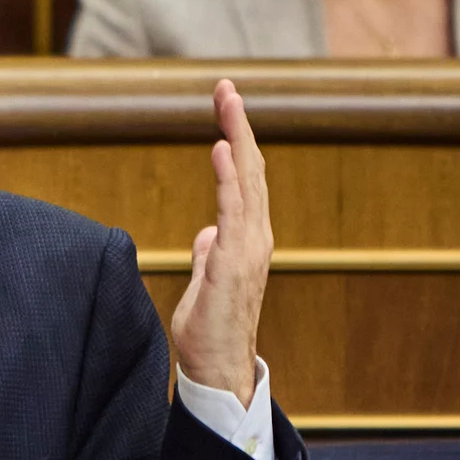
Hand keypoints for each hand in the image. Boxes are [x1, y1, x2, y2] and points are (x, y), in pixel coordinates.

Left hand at [170, 80, 271, 406]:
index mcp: (246, 239)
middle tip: (227, 88)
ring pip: (246, 183)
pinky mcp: (233, 263)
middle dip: (239, 127)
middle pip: (250, 171)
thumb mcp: (204, 281)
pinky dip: (228, 178)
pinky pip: (233, 212)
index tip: (224, 106)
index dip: (236, 141)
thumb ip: (209, 255)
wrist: (217, 370)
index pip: (243, 181)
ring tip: (227, 104)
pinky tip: (221, 149)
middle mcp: (254, 238)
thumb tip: (208, 234)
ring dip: (236, 140)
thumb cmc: (210, 330)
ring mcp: (247, 249)